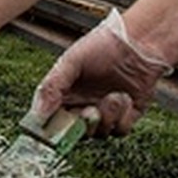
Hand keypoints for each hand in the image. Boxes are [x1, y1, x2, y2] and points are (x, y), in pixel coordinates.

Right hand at [30, 8, 172, 136]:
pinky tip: (127, 98)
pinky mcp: (126, 117)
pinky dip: (124, 118)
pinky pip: (120, 131)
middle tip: (90, 110)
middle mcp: (83, 105)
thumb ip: (51, 88)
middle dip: (83, 124)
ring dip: (107, 116)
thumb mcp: (71, 61)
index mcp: (65, 93)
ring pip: (98, 133)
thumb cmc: (103, 45)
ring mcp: (104, 113)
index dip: (53, 130)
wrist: (139, 43)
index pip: (51, 120)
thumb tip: (37, 116)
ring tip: (114, 95)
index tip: (55, 134)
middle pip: (75, 133)